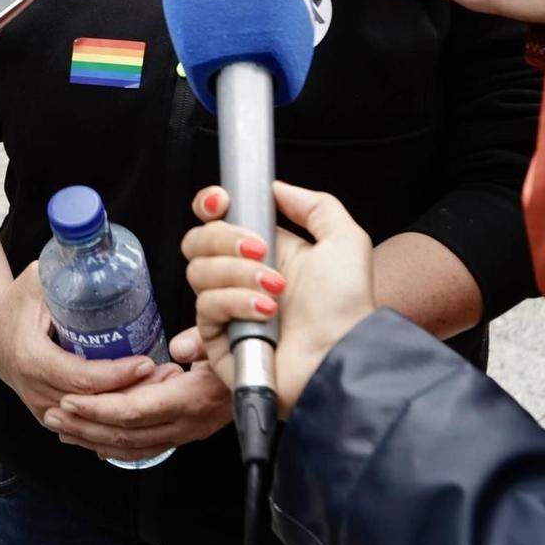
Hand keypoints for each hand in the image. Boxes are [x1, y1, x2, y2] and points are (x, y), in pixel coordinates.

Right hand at [0, 263, 158, 450]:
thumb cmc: (13, 305)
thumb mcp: (34, 282)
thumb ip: (64, 270)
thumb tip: (97, 253)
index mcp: (32, 359)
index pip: (82, 377)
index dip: (117, 374)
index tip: (146, 363)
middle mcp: (37, 391)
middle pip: (94, 404)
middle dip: (135, 393)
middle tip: (169, 376)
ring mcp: (43, 409)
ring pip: (94, 419)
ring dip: (130, 407)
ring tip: (165, 388)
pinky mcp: (51, 416)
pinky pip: (87, 424)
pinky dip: (115, 418)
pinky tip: (144, 406)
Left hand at [51, 332, 231, 461]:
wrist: (270, 375)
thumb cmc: (246, 350)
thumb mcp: (227, 338)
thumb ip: (203, 339)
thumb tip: (182, 345)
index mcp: (192, 398)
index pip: (134, 411)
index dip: (98, 407)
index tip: (69, 398)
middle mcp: (187, 423)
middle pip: (125, 434)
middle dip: (85, 425)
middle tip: (53, 414)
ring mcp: (186, 432)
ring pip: (131, 447)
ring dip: (93, 438)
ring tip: (62, 428)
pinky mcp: (184, 433)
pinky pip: (144, 448)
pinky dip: (114, 447)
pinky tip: (94, 442)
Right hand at [181, 183, 375, 414]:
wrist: (342, 356)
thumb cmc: (347, 307)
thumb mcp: (345, 241)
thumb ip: (313, 204)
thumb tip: (276, 188)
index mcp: (265, 253)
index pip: (215, 220)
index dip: (210, 206)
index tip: (222, 202)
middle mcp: (241, 278)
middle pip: (197, 240)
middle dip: (224, 239)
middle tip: (258, 250)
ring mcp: (228, 309)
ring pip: (198, 271)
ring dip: (239, 274)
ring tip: (275, 290)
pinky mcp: (218, 340)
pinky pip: (206, 307)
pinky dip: (236, 303)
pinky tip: (264, 312)